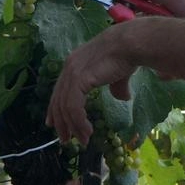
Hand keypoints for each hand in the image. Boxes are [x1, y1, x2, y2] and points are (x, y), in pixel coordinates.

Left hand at [45, 23, 144, 145]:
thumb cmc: (127, 55)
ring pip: (65, 107)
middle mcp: (69, 66)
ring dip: (73, 126)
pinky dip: (78, 121)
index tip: (53, 125)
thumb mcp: (118, 74)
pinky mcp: (78, 79)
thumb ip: (116, 86)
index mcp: (75, 63)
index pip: (60, 89)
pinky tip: (87, 130)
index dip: (56, 108)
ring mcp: (72, 72)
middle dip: (61, 122)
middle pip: (58, 100)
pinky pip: (73, 107)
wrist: (131, 44)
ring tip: (82, 140)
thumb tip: (124, 98)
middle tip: (65, 139)